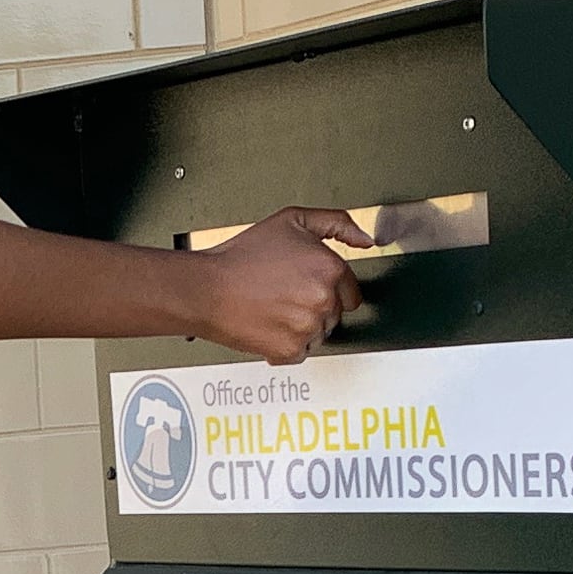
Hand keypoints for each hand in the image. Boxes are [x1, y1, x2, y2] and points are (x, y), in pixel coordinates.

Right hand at [182, 210, 365, 363]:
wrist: (206, 288)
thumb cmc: (242, 256)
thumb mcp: (292, 220)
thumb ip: (337, 224)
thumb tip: (366, 240)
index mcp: (330, 267)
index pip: (351, 291)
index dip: (328, 287)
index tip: (305, 285)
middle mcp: (323, 299)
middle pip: (335, 314)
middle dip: (314, 306)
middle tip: (284, 293)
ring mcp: (308, 327)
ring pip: (318, 334)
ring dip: (301, 326)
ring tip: (273, 307)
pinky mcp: (291, 350)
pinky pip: (300, 353)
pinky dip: (285, 344)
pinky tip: (268, 323)